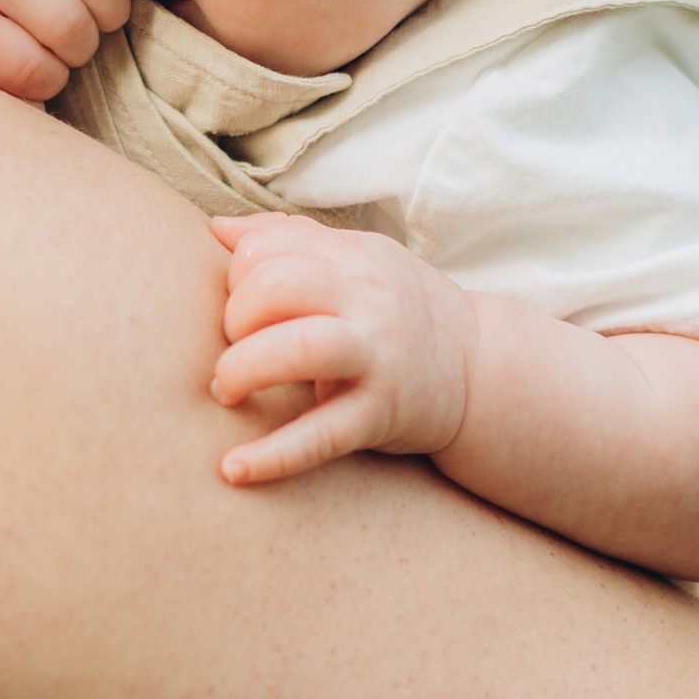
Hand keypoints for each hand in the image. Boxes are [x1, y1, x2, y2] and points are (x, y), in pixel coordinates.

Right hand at [0, 0, 129, 102]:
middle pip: (71, 26)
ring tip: (32, 66)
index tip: (90, 17)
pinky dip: (18, 104)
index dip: (109, 15)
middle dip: (77, 52)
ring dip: (46, 82)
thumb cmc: (26, 10)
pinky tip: (4, 83)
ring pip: (35, 68)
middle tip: (58, 48)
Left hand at [207, 213, 479, 484]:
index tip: (243, 309)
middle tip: (236, 349)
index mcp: (354, 257)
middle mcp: (368, 299)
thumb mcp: (357, 261)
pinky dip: (271, 457)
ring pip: (297, 347)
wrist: (479, 370)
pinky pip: (319, 436)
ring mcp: (376, 357)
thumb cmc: (397, 312)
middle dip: (234, 319)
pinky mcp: (379, 415)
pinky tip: (232, 469)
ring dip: (242, 369)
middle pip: (276, 285)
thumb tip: (219, 229)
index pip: (268, 246)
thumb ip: (291, 240)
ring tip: (227, 391)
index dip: (236, 277)